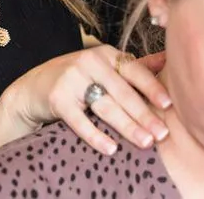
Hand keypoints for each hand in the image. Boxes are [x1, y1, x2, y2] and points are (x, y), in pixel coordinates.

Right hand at [3, 45, 169, 154]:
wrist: (34, 87)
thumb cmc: (78, 77)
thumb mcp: (105, 67)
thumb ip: (135, 66)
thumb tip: (167, 59)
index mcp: (106, 55)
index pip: (134, 71)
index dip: (152, 88)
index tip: (169, 104)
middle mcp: (90, 62)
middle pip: (123, 92)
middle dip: (144, 114)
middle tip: (162, 134)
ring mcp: (72, 78)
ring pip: (105, 106)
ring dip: (127, 126)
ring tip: (144, 142)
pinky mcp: (57, 98)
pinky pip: (80, 120)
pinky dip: (95, 136)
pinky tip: (111, 148)